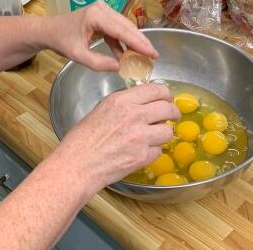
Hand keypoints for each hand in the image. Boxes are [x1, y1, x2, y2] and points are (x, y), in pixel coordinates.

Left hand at [41, 2, 158, 71]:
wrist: (49, 30)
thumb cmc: (61, 40)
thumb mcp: (78, 55)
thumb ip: (98, 63)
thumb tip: (120, 66)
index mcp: (97, 15)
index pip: (123, 30)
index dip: (139, 43)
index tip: (153, 53)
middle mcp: (103, 9)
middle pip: (127, 26)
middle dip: (141, 42)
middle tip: (154, 56)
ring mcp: (103, 11)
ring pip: (124, 27)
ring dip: (133, 42)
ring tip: (144, 56)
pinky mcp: (103, 17)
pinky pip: (117, 30)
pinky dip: (122, 42)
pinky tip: (126, 55)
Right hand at [55, 82, 179, 192]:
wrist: (78, 163)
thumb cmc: (83, 138)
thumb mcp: (102, 109)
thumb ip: (125, 104)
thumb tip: (143, 103)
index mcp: (122, 100)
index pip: (156, 90)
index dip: (166, 94)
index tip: (168, 98)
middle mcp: (134, 115)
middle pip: (167, 108)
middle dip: (173, 112)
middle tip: (173, 116)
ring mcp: (140, 136)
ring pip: (168, 131)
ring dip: (164, 134)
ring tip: (156, 137)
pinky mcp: (142, 156)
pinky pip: (159, 150)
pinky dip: (153, 151)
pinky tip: (142, 151)